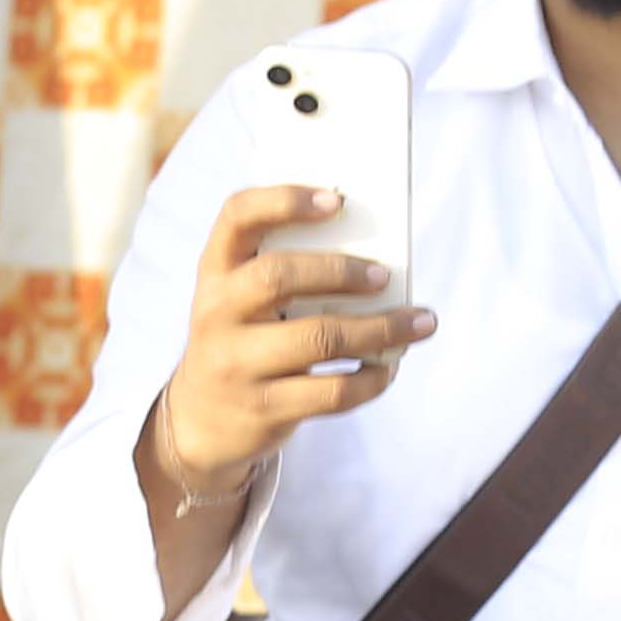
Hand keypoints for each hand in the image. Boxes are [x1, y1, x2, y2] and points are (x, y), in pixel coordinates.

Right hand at [141, 185, 434, 510]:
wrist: (200, 421)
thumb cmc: (243, 341)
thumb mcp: (242, 301)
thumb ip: (287, 274)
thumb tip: (377, 262)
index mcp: (215, 272)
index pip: (238, 217)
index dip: (284, 200)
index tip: (336, 199)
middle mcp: (216, 313)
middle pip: (278, 276)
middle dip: (341, 271)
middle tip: (384, 276)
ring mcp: (235, 364)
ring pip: (319, 338)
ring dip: (381, 328)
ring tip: (420, 322)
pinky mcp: (263, 408)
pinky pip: (333, 391)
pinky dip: (373, 379)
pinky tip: (388, 368)